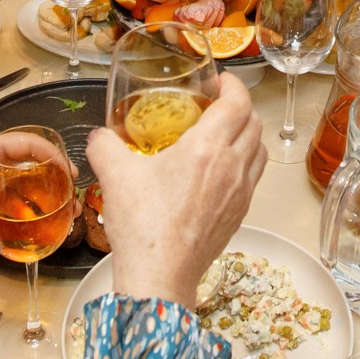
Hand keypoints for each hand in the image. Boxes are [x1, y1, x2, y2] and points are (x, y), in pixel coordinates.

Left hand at [0, 127, 67, 240]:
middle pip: (31, 172)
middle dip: (53, 186)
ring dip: (38, 209)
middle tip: (70, 203)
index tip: (68, 172)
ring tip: (58, 222)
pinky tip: (25, 240)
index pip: (28, 144)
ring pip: (20, 196)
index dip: (52, 155)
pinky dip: (15, 227)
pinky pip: (3, 217)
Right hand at [87, 76, 263, 306]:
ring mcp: (240, 193)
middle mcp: (232, 167)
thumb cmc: (142, 227)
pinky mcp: (239, 214)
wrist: (159, 276)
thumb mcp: (114, 175)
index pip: (238, 103)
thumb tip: (100, 136)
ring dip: (246, 135)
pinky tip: (219, 171)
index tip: (219, 82)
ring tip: (223, 134)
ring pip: (258, 150)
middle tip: (216, 105)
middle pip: (253, 124)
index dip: (233, 85)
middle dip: (239, 107)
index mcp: (207, 149)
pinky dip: (244, 163)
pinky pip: (253, 177)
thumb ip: (104, 145)